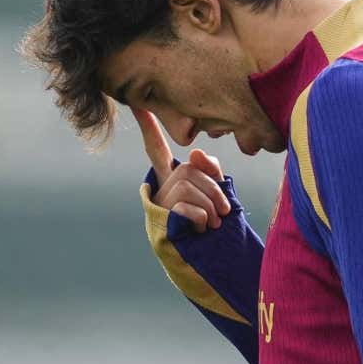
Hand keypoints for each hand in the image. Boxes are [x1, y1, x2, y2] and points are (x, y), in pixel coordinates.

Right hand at [134, 108, 230, 232]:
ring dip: (210, 205)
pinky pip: (185, 206)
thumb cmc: (213, 221)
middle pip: (187, 169)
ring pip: (187, 186)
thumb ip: (208, 168)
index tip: (137, 104)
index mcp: (171, 179)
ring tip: (214, 222)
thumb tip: (195, 153)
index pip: (155, 148)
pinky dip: (201, 217)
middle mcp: (159, 189)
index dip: (148, 128)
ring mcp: (157, 206)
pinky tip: (203, 228)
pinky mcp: (160, 221)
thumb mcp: (216, 190)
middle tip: (225, 210)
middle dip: (213, 188)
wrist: (212, 259)